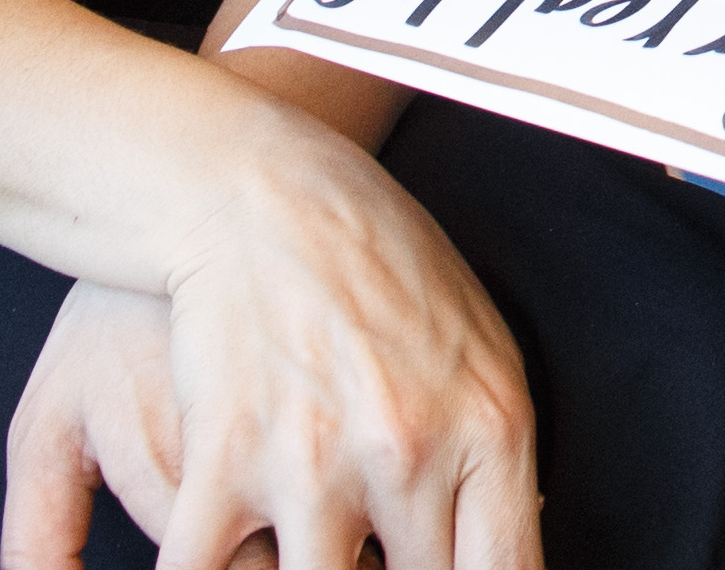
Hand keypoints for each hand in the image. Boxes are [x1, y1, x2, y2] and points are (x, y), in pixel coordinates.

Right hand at [3, 122, 540, 569]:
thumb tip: (508, 543)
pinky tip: (217, 565)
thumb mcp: (482, 349)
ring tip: (297, 560)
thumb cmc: (382, 266)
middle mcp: (412, 454)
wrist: (271, 192)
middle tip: (372, 565)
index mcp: (491, 429)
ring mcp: (315, 461)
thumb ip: (493, 457)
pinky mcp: (226, 458)